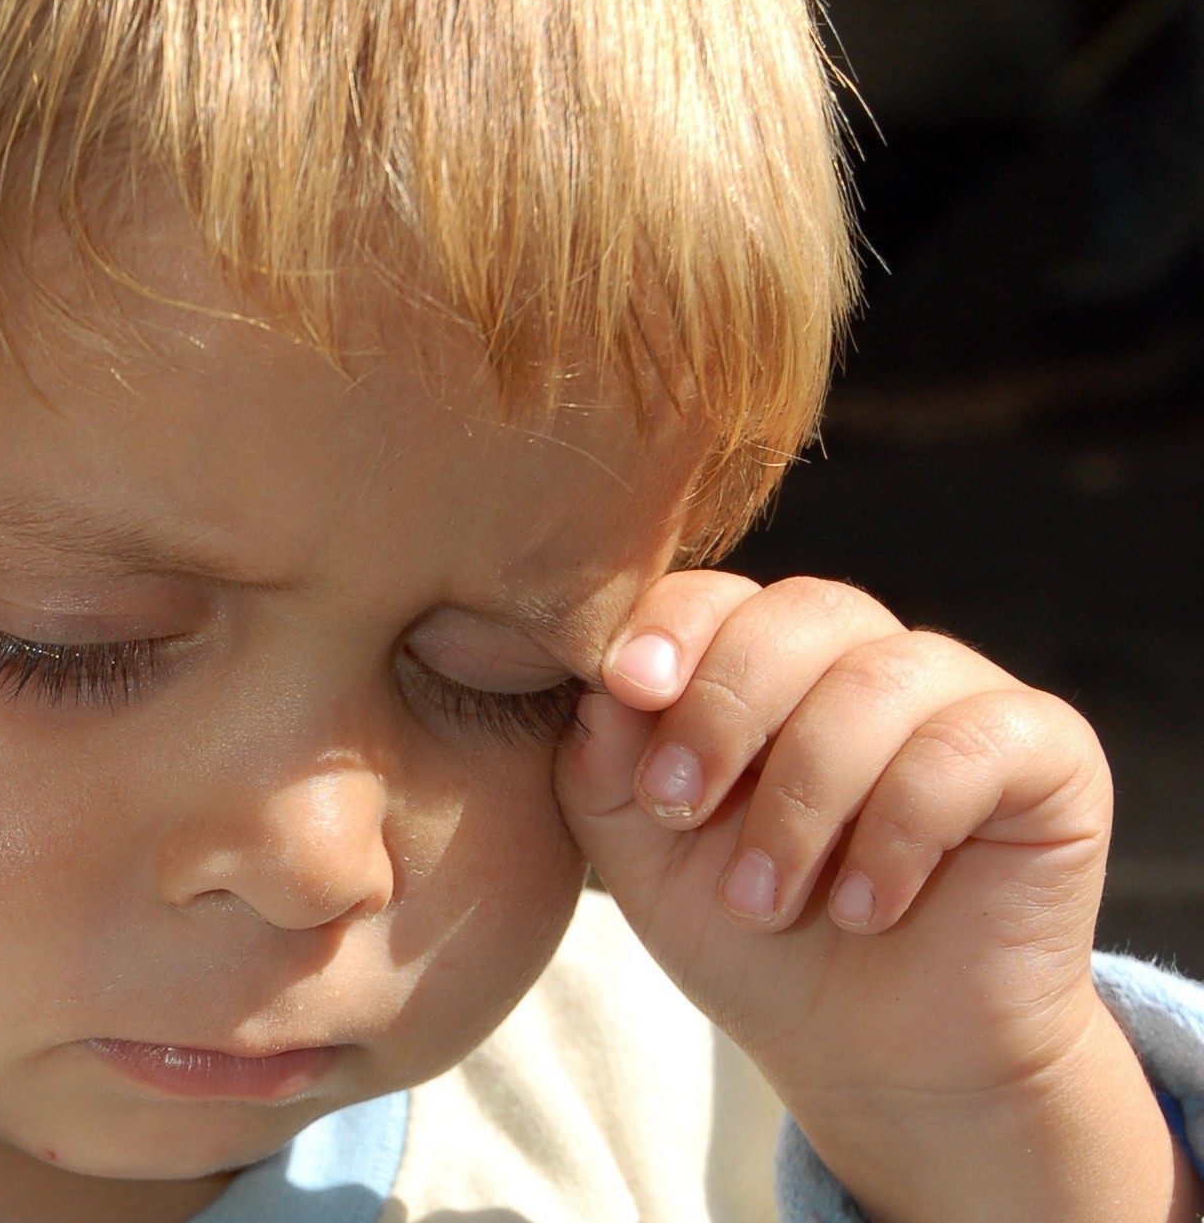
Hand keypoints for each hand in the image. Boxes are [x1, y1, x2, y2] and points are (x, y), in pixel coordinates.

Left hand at [553, 572, 1195, 1222]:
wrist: (868, 1053)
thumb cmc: (746, 933)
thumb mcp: (641, 851)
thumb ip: (605, 760)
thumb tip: (603, 679)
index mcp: (763, 658)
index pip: (720, 594)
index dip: (672, 628)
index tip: (628, 689)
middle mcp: (864, 655)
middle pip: (801, 614)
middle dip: (725, 710)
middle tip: (680, 810)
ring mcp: (960, 694)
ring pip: (879, 681)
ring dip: (801, 801)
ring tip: (761, 902)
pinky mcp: (1045, 752)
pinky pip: (969, 746)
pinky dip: (898, 832)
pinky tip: (864, 908)